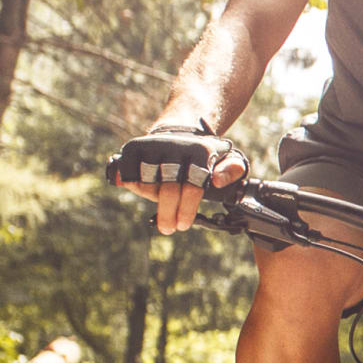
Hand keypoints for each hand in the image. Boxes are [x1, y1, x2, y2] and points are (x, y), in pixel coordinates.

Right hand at [109, 130, 243, 232]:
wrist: (179, 133)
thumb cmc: (205, 156)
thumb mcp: (227, 159)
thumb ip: (232, 170)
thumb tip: (216, 180)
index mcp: (201, 151)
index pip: (193, 186)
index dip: (187, 209)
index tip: (183, 225)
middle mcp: (176, 146)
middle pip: (168, 190)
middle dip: (169, 213)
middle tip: (169, 228)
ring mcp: (153, 146)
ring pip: (148, 185)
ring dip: (153, 200)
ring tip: (163, 205)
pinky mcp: (134, 147)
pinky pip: (130, 177)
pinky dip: (136, 188)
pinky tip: (146, 190)